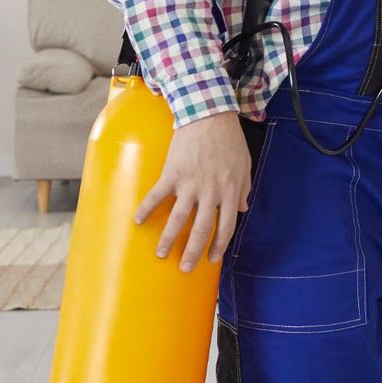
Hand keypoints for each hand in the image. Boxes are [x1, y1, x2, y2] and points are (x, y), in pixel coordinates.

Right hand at [133, 109, 250, 272]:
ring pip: (178, 219)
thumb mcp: (244, 165)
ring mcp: (190, 184)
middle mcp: (210, 192)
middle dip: (193, 252)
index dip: (219, 245)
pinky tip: (137, 221)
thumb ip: (243, 188)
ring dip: (169, 239)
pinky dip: (146, 209)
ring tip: (161, 254)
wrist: (209, 114)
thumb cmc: (228, 139)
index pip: (226, 227)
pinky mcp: (172, 173)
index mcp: (229, 192)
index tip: (212, 258)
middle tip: (185, 268)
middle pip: (201, 230)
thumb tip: (243, 209)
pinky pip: (157, 196)